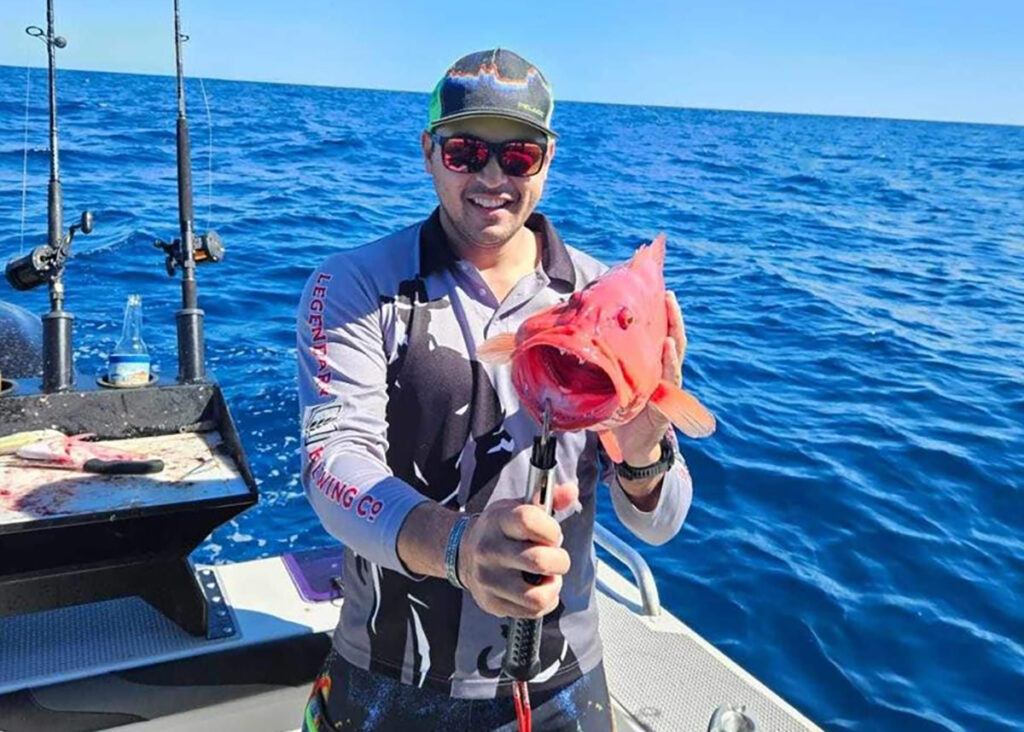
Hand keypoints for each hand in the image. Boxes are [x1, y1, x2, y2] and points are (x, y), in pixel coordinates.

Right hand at [458, 482, 577, 618]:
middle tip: (555, 557)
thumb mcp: (518, 507)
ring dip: (553, 586)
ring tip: (548, 576)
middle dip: (560, 560)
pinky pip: (532, 611)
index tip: (552, 534)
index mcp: (498, 521)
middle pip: (539, 561)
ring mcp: (489, 580)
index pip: (530, 521)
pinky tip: (538, 588)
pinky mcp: (492, 603)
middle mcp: (490, 550)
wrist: (463, 553)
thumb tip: (571, 491)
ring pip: (537, 595)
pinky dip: (544, 601)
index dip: (552, 529)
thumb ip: (549, 499)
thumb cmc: (498, 530)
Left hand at [611, 291, 684, 464]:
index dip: (657, 313)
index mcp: (648, 364)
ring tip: (670, 317)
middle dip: (671, 317)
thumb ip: (597, 364)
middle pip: (671, 338)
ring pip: (674, 357)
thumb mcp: (606, 383)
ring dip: (673, 336)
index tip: (655, 289)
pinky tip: (667, 348)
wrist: (629, 446)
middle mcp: (661, 371)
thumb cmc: (617, 412)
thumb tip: (568, 338)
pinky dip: (669, 363)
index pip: (656, 333)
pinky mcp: (666, 405)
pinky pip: (669, 382)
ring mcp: (666, 387)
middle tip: (667, 295)